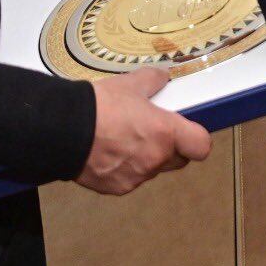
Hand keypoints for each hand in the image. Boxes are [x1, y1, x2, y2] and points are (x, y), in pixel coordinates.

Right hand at [75, 67, 211, 195]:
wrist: (63, 130)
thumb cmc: (99, 106)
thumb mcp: (129, 84)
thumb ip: (151, 80)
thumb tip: (162, 77)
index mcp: (165, 133)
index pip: (201, 146)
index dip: (196, 138)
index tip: (187, 130)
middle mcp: (156, 159)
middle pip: (179, 160)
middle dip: (171, 147)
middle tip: (153, 131)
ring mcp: (137, 177)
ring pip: (152, 169)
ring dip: (146, 158)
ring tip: (123, 139)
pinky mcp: (118, 188)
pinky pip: (130, 179)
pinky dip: (124, 168)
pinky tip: (108, 153)